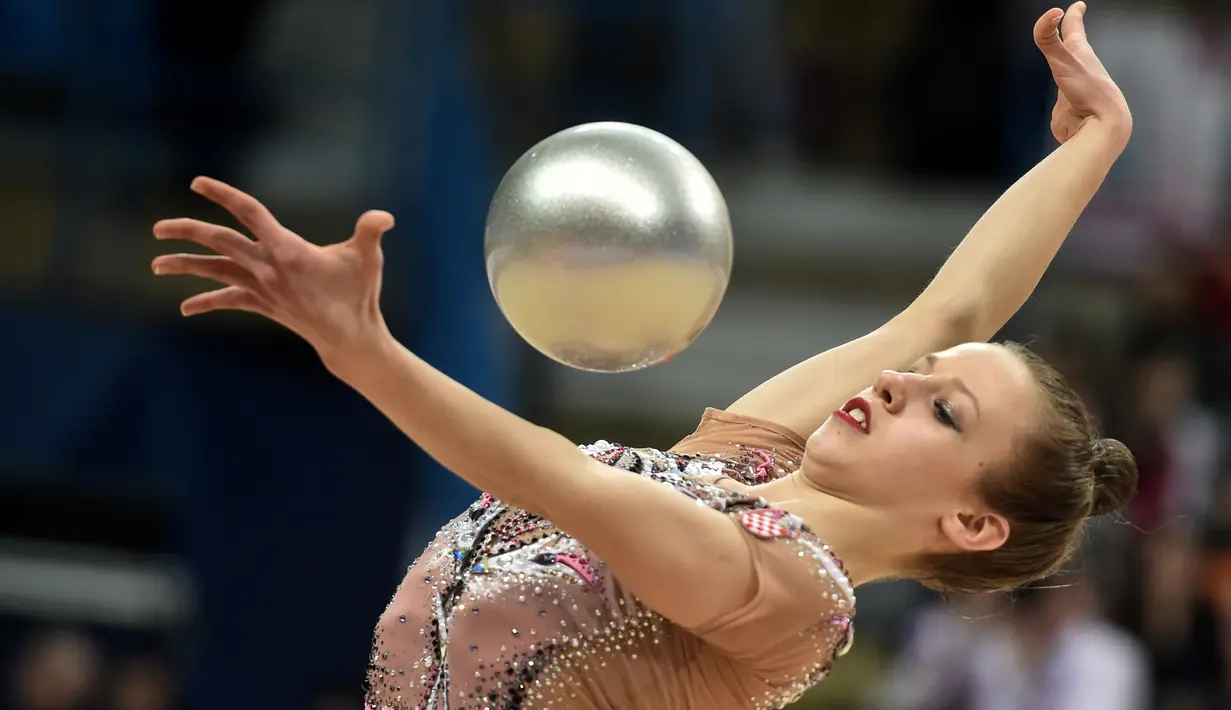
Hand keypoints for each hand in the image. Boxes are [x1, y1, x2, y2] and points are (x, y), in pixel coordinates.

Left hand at [152, 177, 395, 365]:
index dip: (223, 194)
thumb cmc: (360, 294)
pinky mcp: (264, 304)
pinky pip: (229, 300)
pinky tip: (186, 307)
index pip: (250, 213)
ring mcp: (262, 288)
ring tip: (155, 265)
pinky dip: (207, 301)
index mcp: (286, 249)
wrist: (349, 338)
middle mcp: (267, 267)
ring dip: (185, 266)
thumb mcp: (367, 258)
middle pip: (219, 242)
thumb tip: (384, 217)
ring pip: (216, 272)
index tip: (197, 183)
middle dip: (187, 232)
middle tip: (157, 228)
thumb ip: (371, 231)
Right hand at [1034, 2, 1131, 144]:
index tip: (1077, 6)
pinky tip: (1058, 91)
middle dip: (1071, 35)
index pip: (1076, 29)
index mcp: (1082, 55)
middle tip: (1070, 23)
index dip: (1074, 15)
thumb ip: (1050, 40)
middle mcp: (1080, 69)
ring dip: (1066, 61)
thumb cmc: (1088, 92)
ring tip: (1064, 55)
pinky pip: (1061, 94)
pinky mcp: (1067, 107)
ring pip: (1069, 70)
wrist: (1098, 129)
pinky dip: (1058, 89)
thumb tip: (1050, 14)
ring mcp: (1074, 88)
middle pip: (1074, 48)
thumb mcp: (1065, 61)